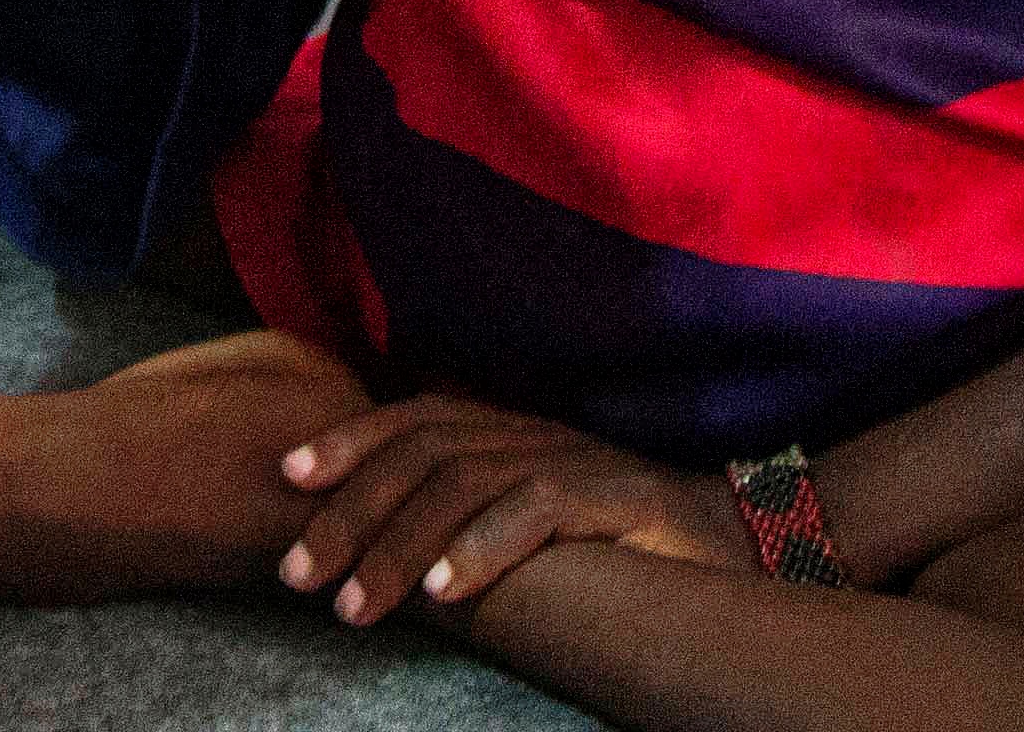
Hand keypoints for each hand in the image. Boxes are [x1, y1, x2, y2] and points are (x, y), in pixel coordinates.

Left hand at [275, 394, 746, 625]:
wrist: (736, 538)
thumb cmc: (621, 539)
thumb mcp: (534, 512)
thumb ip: (472, 511)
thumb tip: (382, 543)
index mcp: (509, 430)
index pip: (414, 419)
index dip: (348, 440)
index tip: (286, 476)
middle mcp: (530, 433)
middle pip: (419, 453)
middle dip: (347, 511)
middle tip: (295, 574)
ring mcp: (570, 461)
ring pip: (462, 484)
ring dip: (398, 545)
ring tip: (354, 605)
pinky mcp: (612, 499)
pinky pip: (535, 513)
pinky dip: (483, 550)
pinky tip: (445, 594)